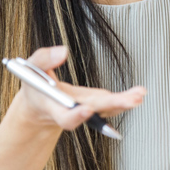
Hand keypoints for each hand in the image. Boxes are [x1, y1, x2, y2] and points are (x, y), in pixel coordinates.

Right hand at [14, 45, 145, 131]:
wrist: (41, 103)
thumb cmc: (36, 85)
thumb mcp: (30, 69)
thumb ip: (43, 59)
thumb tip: (63, 51)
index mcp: (54, 108)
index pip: (65, 117)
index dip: (75, 116)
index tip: (86, 109)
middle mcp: (74, 112)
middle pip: (94, 112)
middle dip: (113, 105)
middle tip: (131, 100)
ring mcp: (87, 109)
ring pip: (107, 109)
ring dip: (124, 103)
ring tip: (139, 95)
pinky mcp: (96, 104)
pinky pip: (112, 104)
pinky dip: (126, 99)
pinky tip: (140, 93)